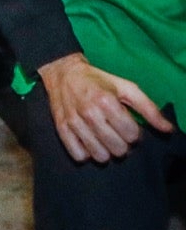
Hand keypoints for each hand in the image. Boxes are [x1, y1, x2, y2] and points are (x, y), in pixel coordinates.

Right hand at [40, 52, 171, 162]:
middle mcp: (89, 113)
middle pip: (118, 148)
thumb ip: (149, 109)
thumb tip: (168, 129)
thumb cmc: (99, 81)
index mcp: (107, 101)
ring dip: (106, 151)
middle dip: (122, 144)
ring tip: (105, 139)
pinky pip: (79, 155)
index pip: (131, 135)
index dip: (134, 133)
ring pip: (100, 156)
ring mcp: (73, 123)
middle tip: (117, 133)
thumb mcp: (127, 88)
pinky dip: (87, 153)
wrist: (64, 73)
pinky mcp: (61, 129)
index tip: (128, 125)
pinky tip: (90, 142)